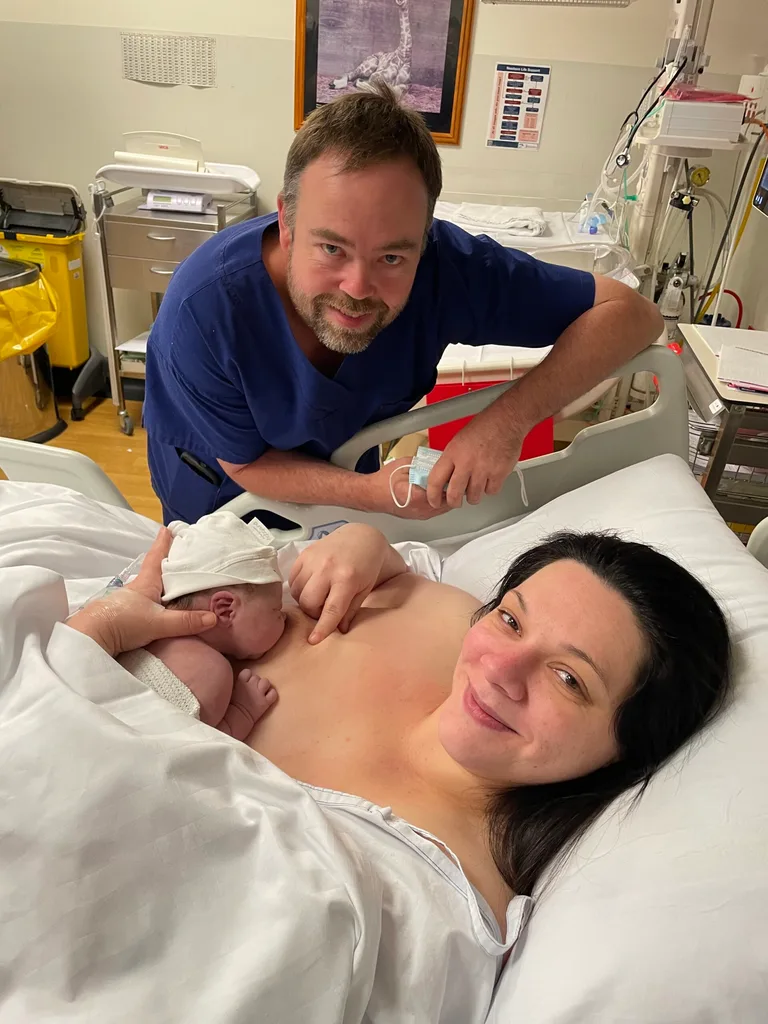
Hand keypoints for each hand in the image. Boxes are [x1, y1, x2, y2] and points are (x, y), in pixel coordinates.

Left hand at [66, 529, 216, 656]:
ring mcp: (129, 602)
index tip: (167, 529)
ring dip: (162, 583)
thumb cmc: (124, 621)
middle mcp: (137, 588)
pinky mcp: (125, 616)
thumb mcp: (159, 622)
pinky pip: (146, 603)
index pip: (156, 557)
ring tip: (175, 581)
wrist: (92, 637)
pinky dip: (156, 600)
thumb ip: (186, 621)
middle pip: (155, 571)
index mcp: (146, 582)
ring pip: (151, 588)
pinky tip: (161, 606)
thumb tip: (213, 617)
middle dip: (167, 562)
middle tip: (181, 554)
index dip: (163, 543)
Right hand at [289, 524, 397, 643]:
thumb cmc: (367, 566)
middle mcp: (327, 568)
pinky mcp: (304, 554)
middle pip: (308, 602)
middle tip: (325, 608)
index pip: (331, 609)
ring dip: (306, 600)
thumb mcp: (365, 589)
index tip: (313, 640)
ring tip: (319, 596)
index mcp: (346, 578)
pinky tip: (311, 585)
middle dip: (314, 612)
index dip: (322, 627)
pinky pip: (292, 579)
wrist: (361, 536)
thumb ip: (350, 610)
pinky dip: (299, 587)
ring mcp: (313, 559)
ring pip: (297, 592)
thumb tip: (339, 631)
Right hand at [366, 457, 450, 519]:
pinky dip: (439, 501)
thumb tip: (437, 460)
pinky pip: (436, 510)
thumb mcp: (406, 465)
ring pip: (443, 508)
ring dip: (446, 497)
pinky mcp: (419, 516)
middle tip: (451, 479)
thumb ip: (424, 463)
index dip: (451, 481)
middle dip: (451, 490)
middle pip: (447, 502)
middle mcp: (421, 509)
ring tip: (444, 485)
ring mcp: (420, 515)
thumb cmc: (384, 482)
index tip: (452, 473)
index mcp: (418, 496)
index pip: (445, 491)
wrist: (372, 494)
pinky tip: (436, 492)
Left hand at [427, 412, 524, 508]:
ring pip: (474, 497)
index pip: (435, 481)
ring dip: (474, 495)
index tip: (434, 501)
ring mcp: (483, 470)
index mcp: (452, 453)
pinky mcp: (499, 474)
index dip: (433, 496)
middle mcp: (466, 463)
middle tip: (455, 501)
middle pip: (454, 495)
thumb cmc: (483, 427)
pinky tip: (489, 479)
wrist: (506, 421)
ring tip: (475, 485)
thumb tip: (445, 478)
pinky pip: (491, 492)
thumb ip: (451, 461)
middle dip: (453, 502)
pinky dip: (490, 488)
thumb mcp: (458, 441)